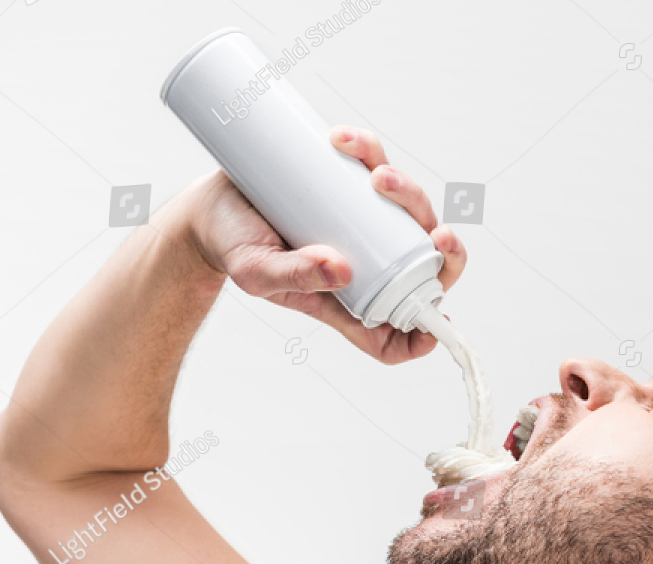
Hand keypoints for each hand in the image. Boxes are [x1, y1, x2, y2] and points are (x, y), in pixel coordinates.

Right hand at [177, 126, 466, 364]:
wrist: (209, 205)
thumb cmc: (233, 248)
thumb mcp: (257, 273)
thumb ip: (295, 276)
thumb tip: (343, 269)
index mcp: (348, 301)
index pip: (398, 332)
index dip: (426, 333)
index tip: (436, 322)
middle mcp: (364, 264)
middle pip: (422, 266)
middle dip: (443, 252)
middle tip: (438, 234)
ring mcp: (361, 222)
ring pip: (410, 213)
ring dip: (409, 193)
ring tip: (376, 175)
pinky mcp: (349, 184)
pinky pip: (375, 165)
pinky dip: (370, 150)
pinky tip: (349, 142)